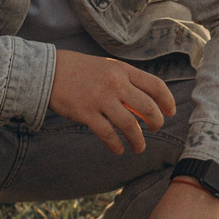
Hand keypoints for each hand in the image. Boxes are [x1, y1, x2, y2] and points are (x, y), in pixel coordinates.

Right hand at [49, 51, 177, 154]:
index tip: (170, 112)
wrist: (47, 70)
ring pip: (129, 125)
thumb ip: (126, 83)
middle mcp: (115, 83)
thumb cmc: (80, 71)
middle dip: (156, 122)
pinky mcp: (86, 113)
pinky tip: (118, 149)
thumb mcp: (107, 68)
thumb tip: (145, 107)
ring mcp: (100, 99)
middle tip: (156, 129)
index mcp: (122, 70)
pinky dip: (116, 145)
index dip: (167, 101)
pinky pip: (108, 134)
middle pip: (147, 107)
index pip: (155, 85)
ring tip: (139, 147)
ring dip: (138, 140)